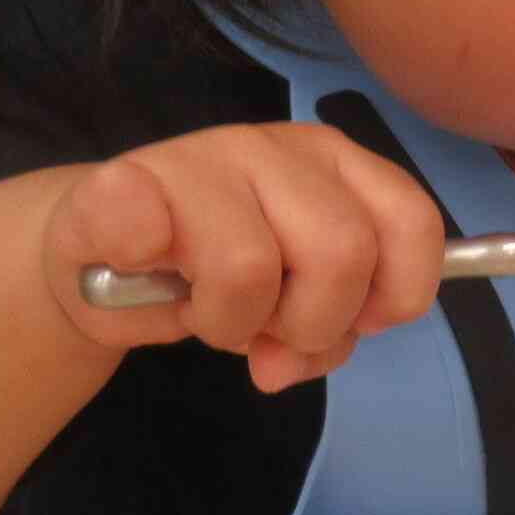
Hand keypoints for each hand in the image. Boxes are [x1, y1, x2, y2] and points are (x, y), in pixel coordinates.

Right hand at [43, 123, 446, 392]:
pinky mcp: (125, 179)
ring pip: (250, 264)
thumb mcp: (292, 309)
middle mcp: (280, 149)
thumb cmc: (215, 275)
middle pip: (343, 251)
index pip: (411, 223)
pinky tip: (143, 278)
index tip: (358, 321)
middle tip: (267, 323)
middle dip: (311, 321)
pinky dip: (149, 277)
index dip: (396, 293)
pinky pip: (148, 233)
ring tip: (204, 307)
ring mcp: (202, 156)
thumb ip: (319, 339)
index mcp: (339, 167)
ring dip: (228, 321)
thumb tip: (282, 364)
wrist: (103, 253)